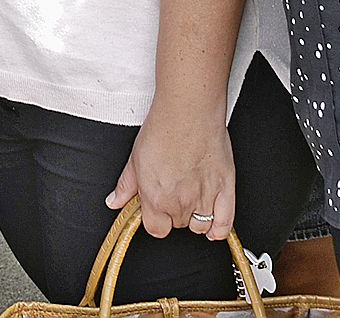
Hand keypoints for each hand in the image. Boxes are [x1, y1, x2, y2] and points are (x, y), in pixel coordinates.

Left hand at [108, 97, 234, 242]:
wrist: (189, 111)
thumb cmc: (163, 129)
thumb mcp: (135, 158)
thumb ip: (126, 186)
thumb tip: (115, 201)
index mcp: (155, 197)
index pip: (156, 229)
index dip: (156, 220)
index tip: (156, 209)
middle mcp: (180, 202)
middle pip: (178, 224)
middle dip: (174, 212)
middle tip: (174, 191)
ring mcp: (204, 197)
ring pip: (201, 225)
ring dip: (196, 217)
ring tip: (191, 198)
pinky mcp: (225, 189)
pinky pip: (224, 224)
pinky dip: (219, 229)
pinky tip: (213, 225)